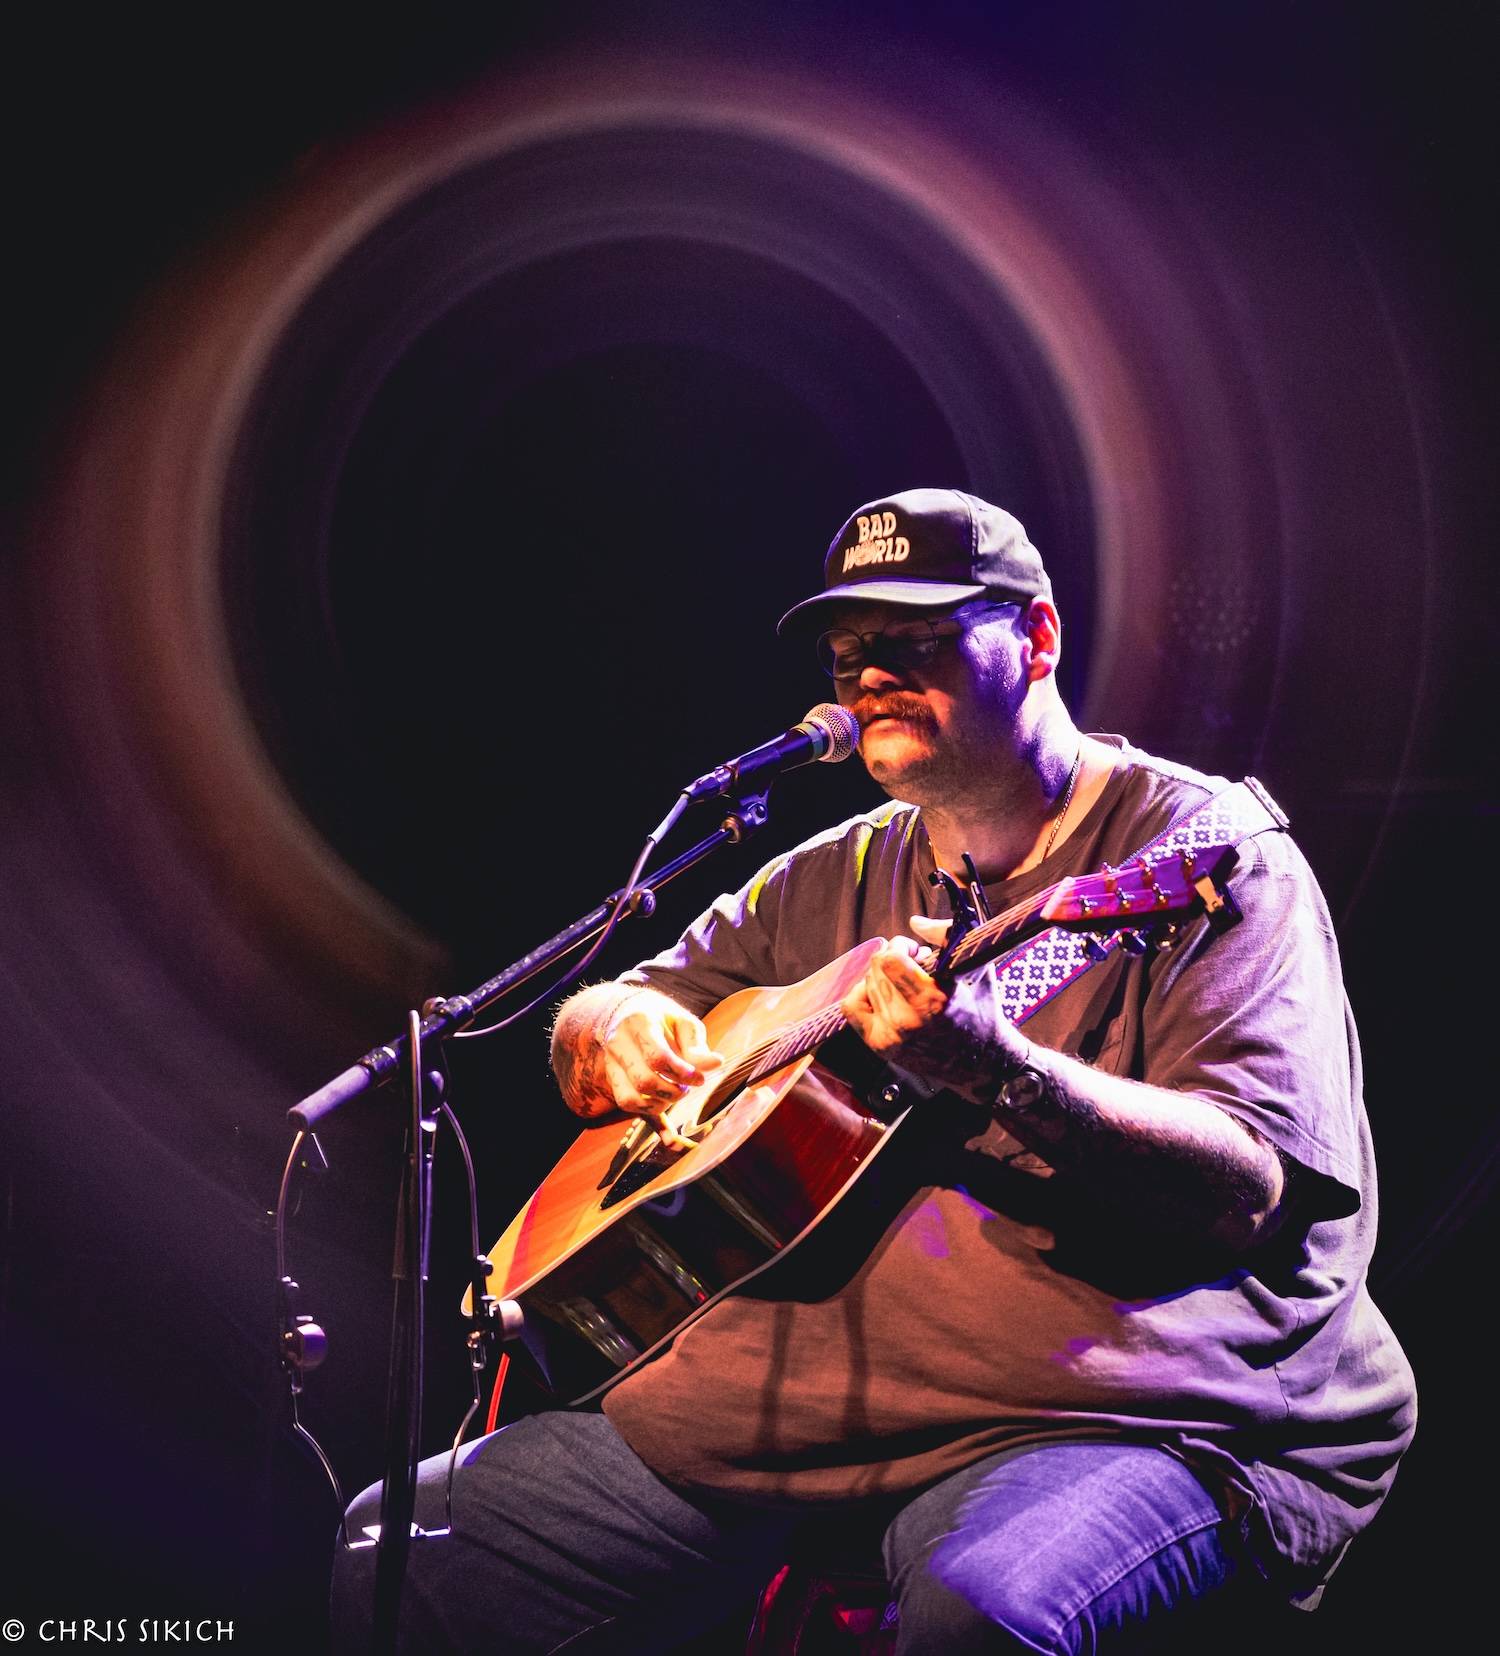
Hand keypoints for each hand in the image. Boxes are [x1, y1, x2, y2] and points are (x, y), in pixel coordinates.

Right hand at [563, 988, 723, 1147]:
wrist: (628, 1011)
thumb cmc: (662, 1018)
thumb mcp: (684, 1023)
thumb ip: (697, 1046)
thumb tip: (717, 1064)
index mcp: (640, 1022)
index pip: (657, 1057)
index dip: (681, 1073)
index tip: (699, 1078)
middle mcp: (620, 1043)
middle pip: (644, 1081)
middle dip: (672, 1092)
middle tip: (688, 1087)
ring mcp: (611, 1061)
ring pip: (631, 1097)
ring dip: (660, 1103)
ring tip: (675, 1093)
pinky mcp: (611, 1076)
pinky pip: (625, 1102)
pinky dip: (647, 1110)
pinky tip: (662, 1103)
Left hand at [840, 916, 1029, 1097]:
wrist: (980, 1062)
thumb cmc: (980, 1012)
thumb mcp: (974, 969)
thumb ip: (947, 937)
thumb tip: (915, 921)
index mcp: (933, 1000)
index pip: (891, 960)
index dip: (900, 945)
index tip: (915, 950)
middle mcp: (908, 1020)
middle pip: (877, 968)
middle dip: (893, 958)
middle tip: (911, 965)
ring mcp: (891, 1035)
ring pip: (866, 983)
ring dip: (882, 976)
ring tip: (903, 983)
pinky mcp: (879, 1046)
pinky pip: (852, 1007)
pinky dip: (862, 993)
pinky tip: (881, 994)